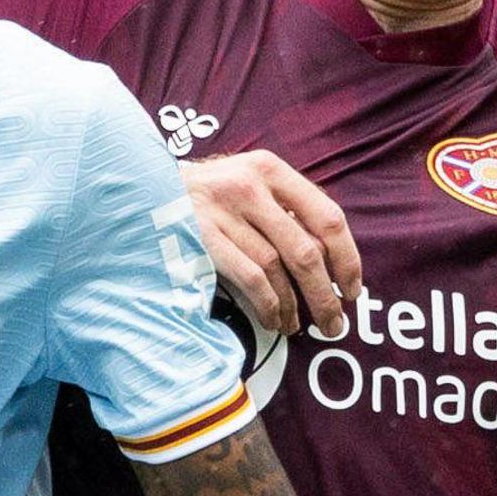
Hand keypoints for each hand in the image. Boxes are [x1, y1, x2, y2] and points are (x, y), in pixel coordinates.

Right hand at [185, 150, 360, 339]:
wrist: (145, 188)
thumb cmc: (211, 195)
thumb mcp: (250, 184)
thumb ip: (286, 211)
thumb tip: (331, 263)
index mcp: (270, 170)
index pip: (327, 216)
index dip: (347, 258)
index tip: (352, 288)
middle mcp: (249, 186)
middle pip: (305, 251)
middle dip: (324, 295)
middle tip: (334, 322)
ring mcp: (223, 212)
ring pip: (276, 269)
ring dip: (292, 306)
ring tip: (297, 326)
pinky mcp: (201, 238)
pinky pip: (249, 279)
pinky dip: (267, 305)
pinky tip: (273, 319)